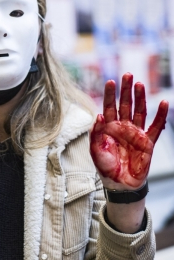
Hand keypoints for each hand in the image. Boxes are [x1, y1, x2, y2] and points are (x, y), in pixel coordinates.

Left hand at [90, 72, 168, 189]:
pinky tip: (164, 103)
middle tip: (127, 75)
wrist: (120, 184)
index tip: (110, 81)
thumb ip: (95, 133)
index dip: (109, 94)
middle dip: (126, 90)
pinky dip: (161, 115)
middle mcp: (123, 127)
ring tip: (139, 84)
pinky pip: (156, 126)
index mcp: (109, 127)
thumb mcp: (95, 150)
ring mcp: (136, 133)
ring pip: (139, 111)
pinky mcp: (148, 142)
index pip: (109, 106)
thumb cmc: (106, 167)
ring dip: (140, 97)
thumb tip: (98, 115)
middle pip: (125, 104)